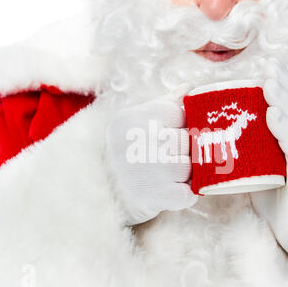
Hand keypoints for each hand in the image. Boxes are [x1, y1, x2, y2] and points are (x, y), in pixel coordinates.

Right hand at [106, 85, 197, 225]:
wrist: (96, 194)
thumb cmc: (122, 152)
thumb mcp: (133, 121)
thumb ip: (163, 104)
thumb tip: (187, 89)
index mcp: (133, 119)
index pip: (179, 114)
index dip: (180, 126)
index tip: (170, 134)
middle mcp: (141, 142)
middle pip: (186, 141)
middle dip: (182, 151)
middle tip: (168, 158)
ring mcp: (151, 171)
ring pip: (191, 166)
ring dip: (184, 174)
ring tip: (167, 176)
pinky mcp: (158, 196)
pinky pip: (189, 193)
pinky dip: (185, 194)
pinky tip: (171, 191)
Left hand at [250, 59, 287, 255]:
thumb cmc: (274, 202)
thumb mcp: (258, 170)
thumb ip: (248, 152)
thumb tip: (217, 134)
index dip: (286, 89)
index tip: (269, 70)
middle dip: (286, 88)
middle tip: (270, 69)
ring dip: (285, 103)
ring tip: (269, 85)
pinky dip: (287, 131)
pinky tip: (274, 115)